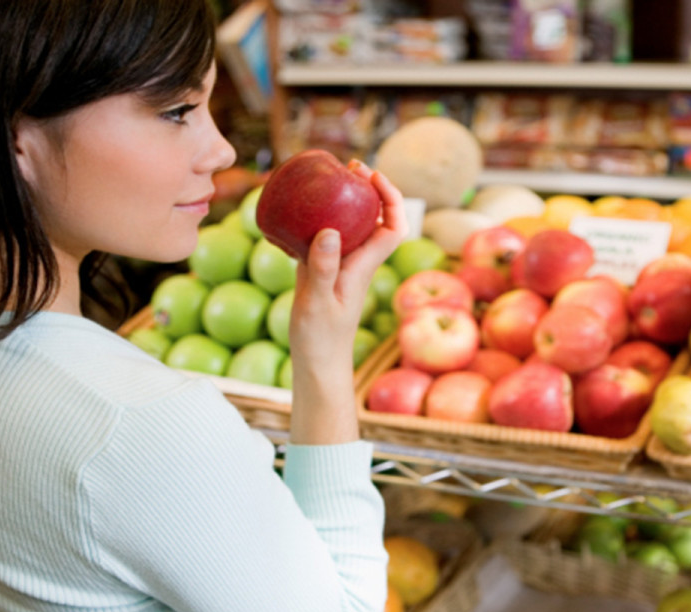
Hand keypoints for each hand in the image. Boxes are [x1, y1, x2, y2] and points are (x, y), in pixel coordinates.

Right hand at [288, 163, 405, 371]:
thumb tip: (331, 230)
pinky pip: (324, 237)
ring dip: (344, 201)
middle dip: (369, 190)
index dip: (391, 198)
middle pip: (376, 218)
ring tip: (327, 180)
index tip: (372, 176)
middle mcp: (357, 262)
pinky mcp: (321, 271)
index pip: (393, 226)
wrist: (317, 364)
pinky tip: (297, 212)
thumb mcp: (318, 302)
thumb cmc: (321, 339)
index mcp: (364, 266)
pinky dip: (317, 220)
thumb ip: (323, 268)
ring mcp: (340, 266)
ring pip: (350, 226)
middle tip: (349, 168)